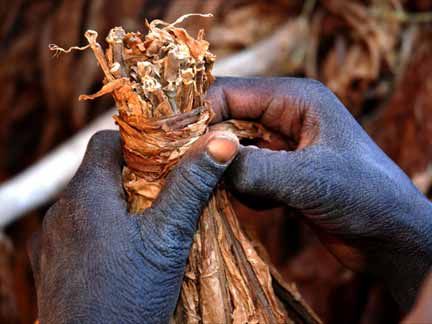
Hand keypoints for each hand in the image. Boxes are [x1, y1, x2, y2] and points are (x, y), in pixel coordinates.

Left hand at [28, 130, 237, 322]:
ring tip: (149, 223)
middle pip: (99, 172)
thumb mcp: (168, 236)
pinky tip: (124, 251)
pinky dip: (102, 228)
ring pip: (89, 202)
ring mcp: (52, 240)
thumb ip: (192, 185)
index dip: (139, 143)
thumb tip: (222, 141)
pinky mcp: (51, 264)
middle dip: (135, 176)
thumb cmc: (130, 295)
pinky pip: (78, 230)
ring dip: (118, 203)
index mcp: (86, 193)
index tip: (166, 158)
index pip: (107, 141)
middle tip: (167, 193)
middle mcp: (60, 211)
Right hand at [207, 77, 431, 308]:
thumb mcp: (308, 179)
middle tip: (189, 173)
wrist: (390, 236)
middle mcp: (285, 116)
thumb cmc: (364, 197)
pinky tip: (264, 204)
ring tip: (237, 192)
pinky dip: (241, 189)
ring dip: (226, 172)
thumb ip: (253, 169)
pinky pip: (242, 173)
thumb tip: (203, 159)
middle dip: (208, 146)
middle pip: (226, 120)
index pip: (230, 93)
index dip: (200, 114)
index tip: (174, 144)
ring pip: (231, 150)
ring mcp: (281, 145)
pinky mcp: (279, 172)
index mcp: (295, 99)